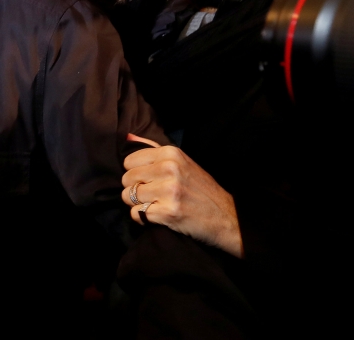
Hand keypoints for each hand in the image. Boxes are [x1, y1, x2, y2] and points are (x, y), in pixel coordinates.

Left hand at [122, 134, 243, 257]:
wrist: (227, 216)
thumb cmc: (201, 189)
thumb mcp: (182, 162)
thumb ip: (154, 150)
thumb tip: (128, 136)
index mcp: (171, 153)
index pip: (129, 161)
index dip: (136, 173)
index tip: (149, 180)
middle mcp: (169, 169)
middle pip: (127, 179)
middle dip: (135, 189)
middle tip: (152, 195)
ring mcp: (169, 191)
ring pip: (128, 197)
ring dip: (138, 204)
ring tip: (155, 204)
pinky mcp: (168, 212)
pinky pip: (136, 214)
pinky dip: (143, 218)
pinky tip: (158, 215)